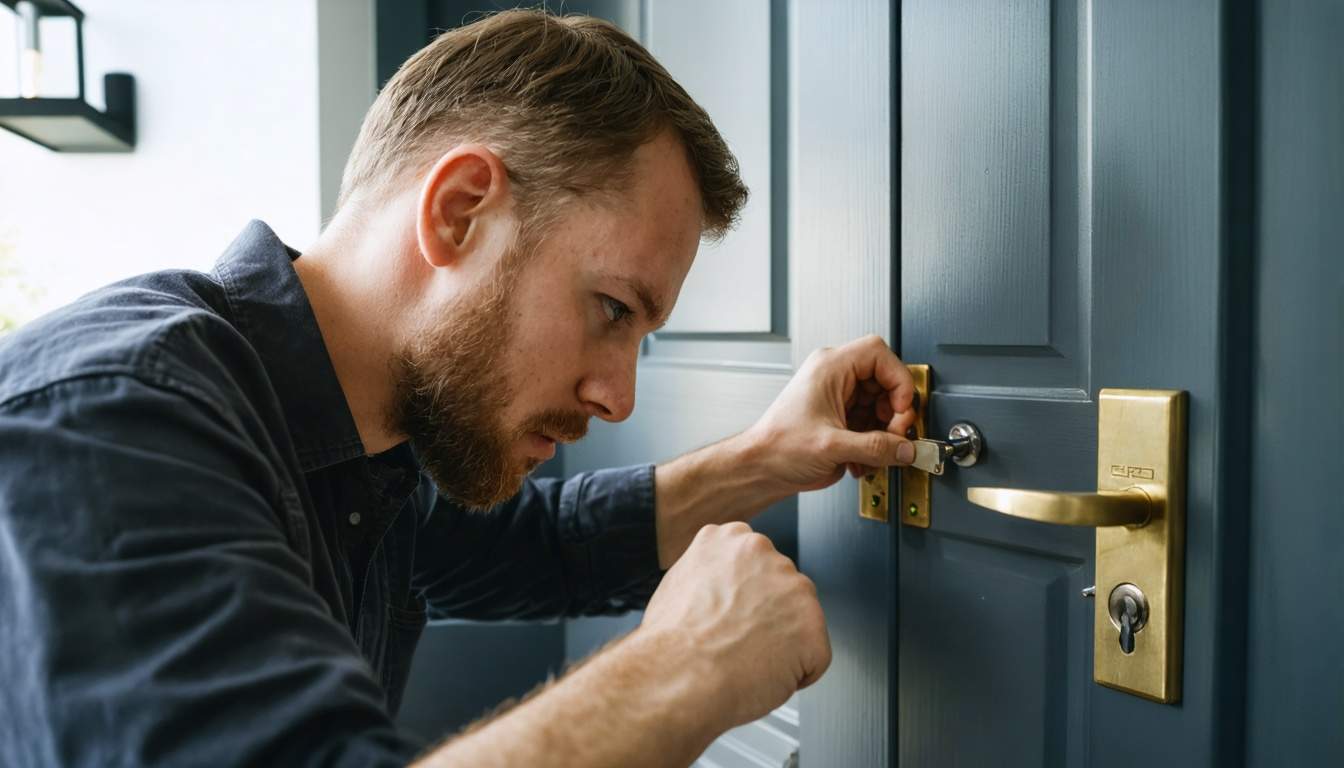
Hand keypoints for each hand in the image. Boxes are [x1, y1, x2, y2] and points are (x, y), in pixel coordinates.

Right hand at [640, 522, 829, 727]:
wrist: (679, 675)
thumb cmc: (671, 641)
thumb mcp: (678, 582)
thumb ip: (712, 574)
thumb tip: (721, 590)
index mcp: (730, 539)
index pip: (755, 563)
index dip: (745, 596)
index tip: (733, 612)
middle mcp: (765, 554)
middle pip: (781, 588)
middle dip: (767, 615)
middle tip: (736, 640)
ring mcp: (794, 588)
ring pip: (800, 622)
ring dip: (781, 642)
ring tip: (745, 659)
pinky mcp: (814, 627)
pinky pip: (814, 658)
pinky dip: (796, 674)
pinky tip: (763, 675)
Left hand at [744, 334, 917, 494]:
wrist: (760, 469)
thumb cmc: (778, 446)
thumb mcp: (832, 446)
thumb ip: (876, 447)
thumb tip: (906, 448)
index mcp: (830, 367)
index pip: (879, 354)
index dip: (898, 379)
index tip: (901, 408)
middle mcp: (835, 377)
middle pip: (885, 382)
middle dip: (893, 414)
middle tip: (893, 437)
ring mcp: (838, 397)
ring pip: (881, 406)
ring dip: (883, 434)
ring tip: (873, 454)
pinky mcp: (840, 418)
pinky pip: (871, 424)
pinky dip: (874, 444)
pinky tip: (861, 460)